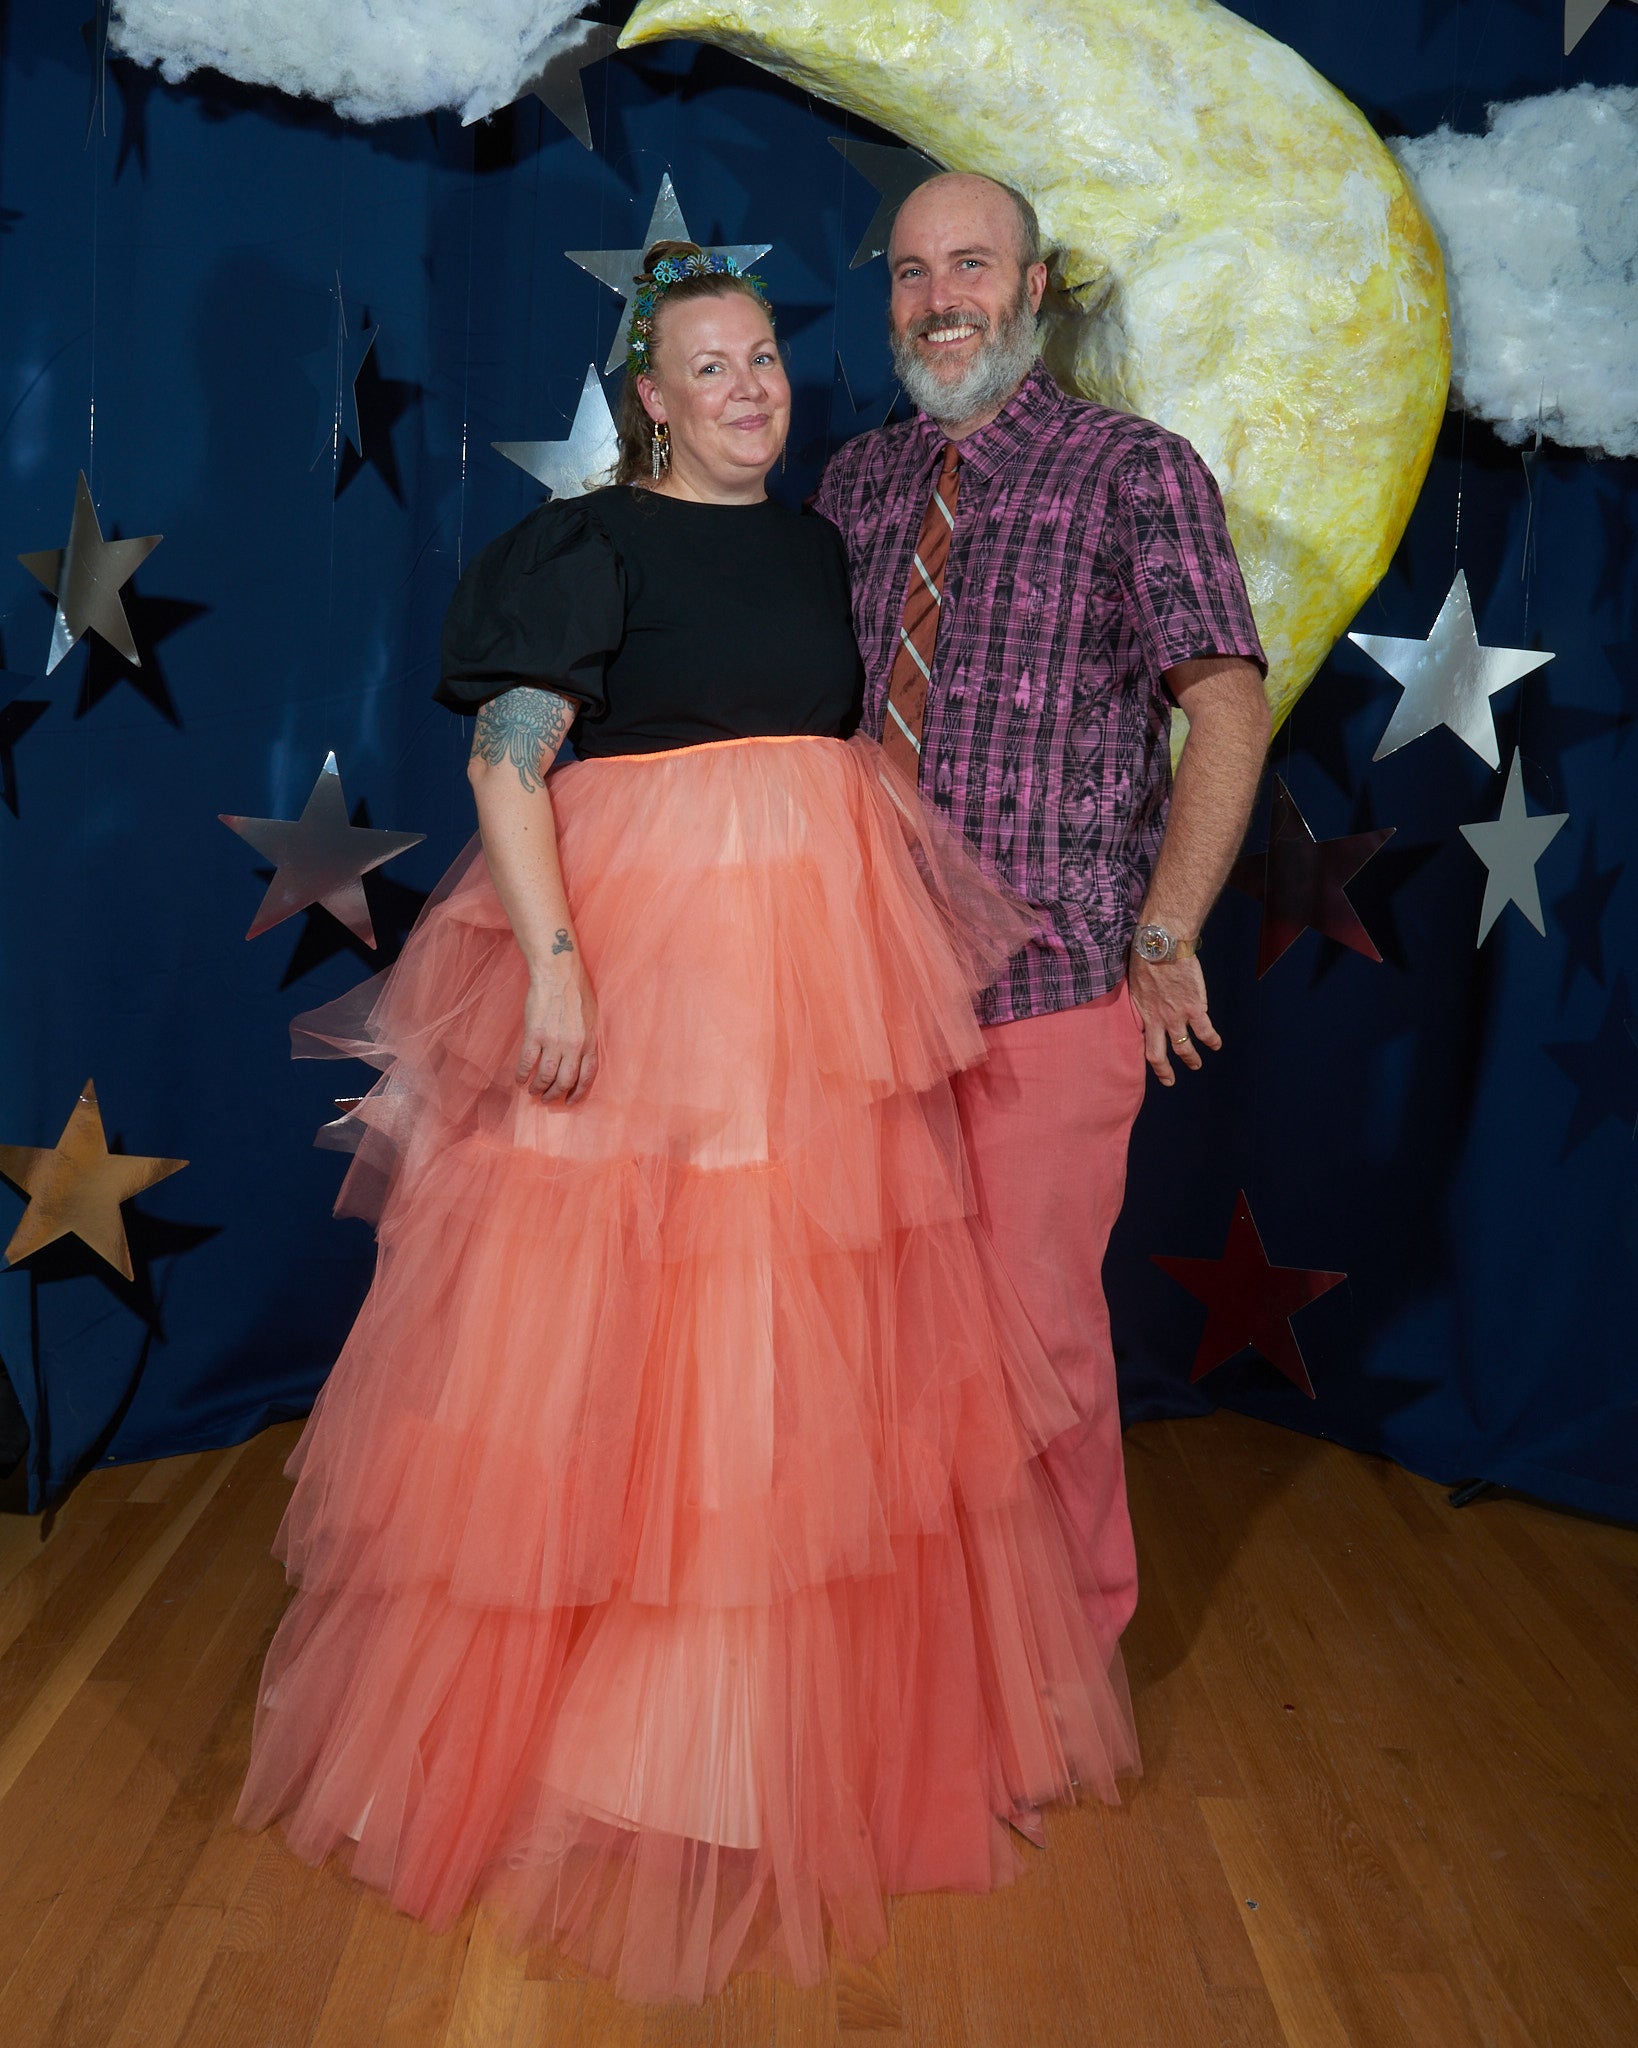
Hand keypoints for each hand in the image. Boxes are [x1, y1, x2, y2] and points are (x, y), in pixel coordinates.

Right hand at [518, 944, 598, 1105]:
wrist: (558, 974)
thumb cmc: (577, 991)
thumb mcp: (592, 1018)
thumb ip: (587, 1040)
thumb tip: (581, 1058)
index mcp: (589, 1042)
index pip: (586, 1076)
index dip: (577, 1092)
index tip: (570, 1100)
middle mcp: (573, 1045)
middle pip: (565, 1081)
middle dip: (556, 1094)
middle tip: (548, 1099)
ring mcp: (554, 1041)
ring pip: (546, 1076)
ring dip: (539, 1088)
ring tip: (533, 1092)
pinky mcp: (535, 1034)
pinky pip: (527, 1062)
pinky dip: (522, 1074)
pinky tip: (519, 1080)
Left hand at [1127, 952, 1220, 1087]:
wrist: (1162, 946)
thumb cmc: (1145, 956)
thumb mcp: (1135, 983)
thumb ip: (1141, 999)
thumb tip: (1144, 1002)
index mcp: (1142, 1013)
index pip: (1143, 1044)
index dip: (1148, 1060)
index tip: (1152, 1068)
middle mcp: (1158, 1020)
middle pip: (1159, 1055)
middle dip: (1165, 1071)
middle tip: (1170, 1081)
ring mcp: (1177, 1016)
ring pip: (1184, 1048)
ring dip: (1191, 1059)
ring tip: (1196, 1065)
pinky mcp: (1195, 1007)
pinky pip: (1205, 1031)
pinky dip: (1212, 1040)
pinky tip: (1216, 1045)